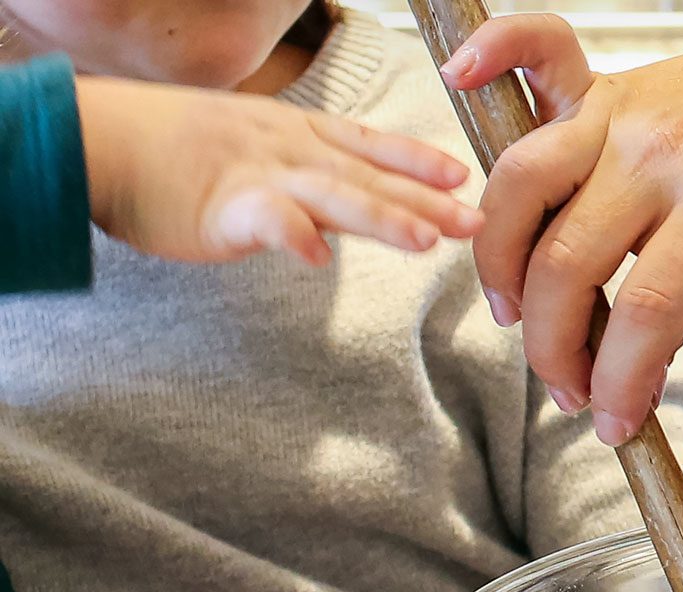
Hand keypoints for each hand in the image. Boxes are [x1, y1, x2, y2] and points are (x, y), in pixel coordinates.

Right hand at [76, 76, 480, 265]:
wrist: (97, 141)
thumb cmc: (170, 151)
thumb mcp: (251, 148)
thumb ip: (302, 177)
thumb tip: (342, 211)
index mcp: (296, 135)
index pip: (370, 145)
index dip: (418, 159)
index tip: (462, 174)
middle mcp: (288, 150)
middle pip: (369, 176)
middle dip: (427, 198)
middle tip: (477, 221)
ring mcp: (257, 175)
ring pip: (332, 194)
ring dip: (381, 216)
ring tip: (427, 239)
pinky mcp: (221, 206)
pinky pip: (263, 219)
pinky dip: (292, 234)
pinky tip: (320, 257)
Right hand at [441, 1, 682, 442]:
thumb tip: (633, 363)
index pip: (647, 313)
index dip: (619, 382)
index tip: (612, 423)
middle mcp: (659, 157)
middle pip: (569, 264)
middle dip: (554, 349)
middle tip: (569, 388)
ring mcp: (622, 116)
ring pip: (524, 186)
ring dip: (501, 263)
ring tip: (515, 315)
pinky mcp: (601, 87)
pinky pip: (534, 56)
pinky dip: (490, 60)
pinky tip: (459, 80)